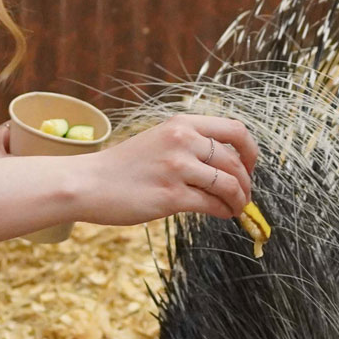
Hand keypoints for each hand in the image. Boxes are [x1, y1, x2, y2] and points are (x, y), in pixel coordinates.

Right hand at [77, 114, 256, 225]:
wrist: (88, 183)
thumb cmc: (123, 167)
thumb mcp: (158, 140)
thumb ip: (189, 145)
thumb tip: (227, 165)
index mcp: (181, 124)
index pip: (234, 130)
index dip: (250, 150)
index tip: (250, 166)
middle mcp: (182, 140)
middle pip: (235, 161)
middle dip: (246, 182)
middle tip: (244, 195)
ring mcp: (177, 167)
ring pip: (228, 184)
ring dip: (239, 199)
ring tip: (236, 208)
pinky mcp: (171, 195)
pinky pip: (212, 204)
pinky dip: (224, 211)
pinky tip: (222, 214)